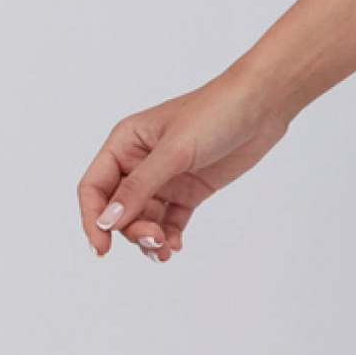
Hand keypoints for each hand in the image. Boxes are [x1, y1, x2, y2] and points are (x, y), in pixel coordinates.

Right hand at [76, 67, 292, 260]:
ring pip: (144, 218)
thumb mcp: (174, 152)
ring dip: (150, 238)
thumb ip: (140, 187)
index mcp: (125, 143)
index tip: (102, 248)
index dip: (93, 219)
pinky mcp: (190, 189)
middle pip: (119, 209)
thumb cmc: (215, 113)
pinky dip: (170, 235)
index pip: (95, 187)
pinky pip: (170, 220)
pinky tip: (176, 246)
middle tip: (155, 239)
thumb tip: (108, 221)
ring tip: (165, 249)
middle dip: (131, 229)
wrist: (262, 105)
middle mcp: (140, 161)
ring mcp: (166, 177)